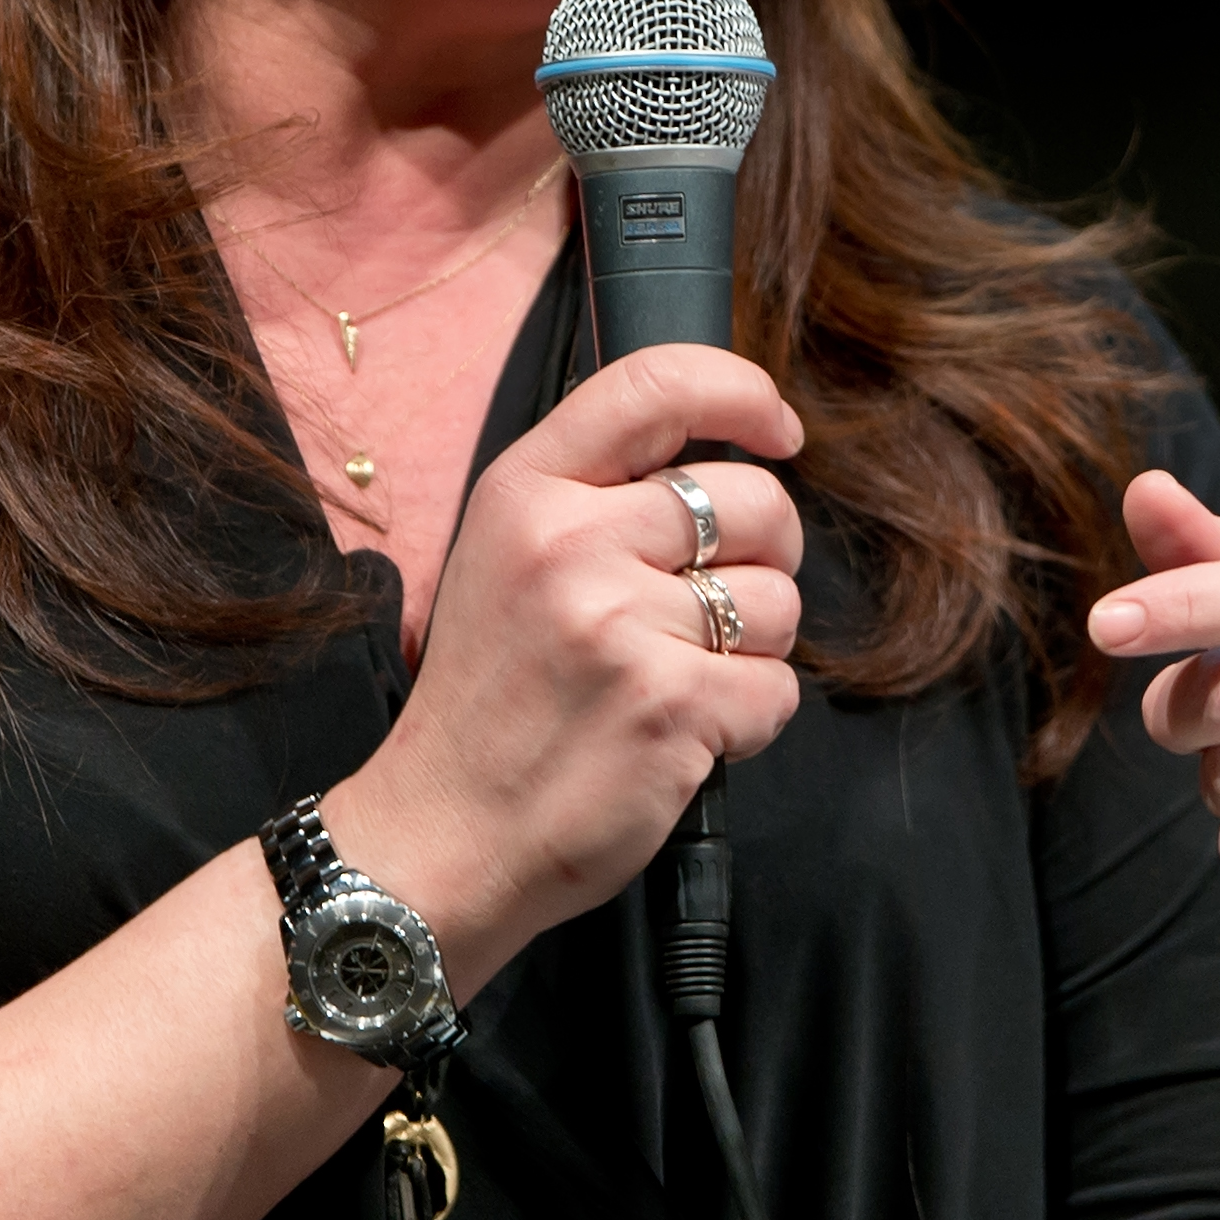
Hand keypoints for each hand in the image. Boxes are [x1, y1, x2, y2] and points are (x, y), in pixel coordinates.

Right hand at [332, 344, 804, 991]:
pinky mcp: (668, 705)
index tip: (778, 428)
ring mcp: (620, 623)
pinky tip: (680, 736)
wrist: (440, 833)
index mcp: (525, 491)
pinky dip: (748, 722)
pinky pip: (776, 690)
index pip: (656, 385)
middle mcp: (570, 542)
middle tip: (716, 606)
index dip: (743, 393)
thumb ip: (593, 498)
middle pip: (754, 501)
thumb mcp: (502, 559)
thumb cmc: (486, 703)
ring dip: (754, 648)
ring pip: (779, 601)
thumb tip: (722, 458)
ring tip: (680, 679)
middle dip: (767, 556)